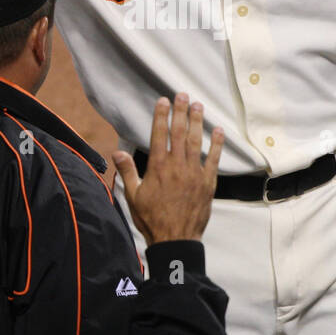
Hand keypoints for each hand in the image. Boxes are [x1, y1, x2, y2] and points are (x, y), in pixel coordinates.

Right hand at [112, 94, 222, 244]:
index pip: (159, 135)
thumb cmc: (151, 219)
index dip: (161, 116)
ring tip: (198, 106)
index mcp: (157, 168)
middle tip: (183, 94)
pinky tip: (219, 131)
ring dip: (197, 122)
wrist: (175, 240)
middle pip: (178, 133)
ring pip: (195, 142)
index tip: (164, 101)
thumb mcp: (133, 196)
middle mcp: (176, 166)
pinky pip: (213, 159)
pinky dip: (216, 144)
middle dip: (180, 112)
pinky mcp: (207, 183)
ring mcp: (194, 173)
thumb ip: (127, 172)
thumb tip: (117, 153)